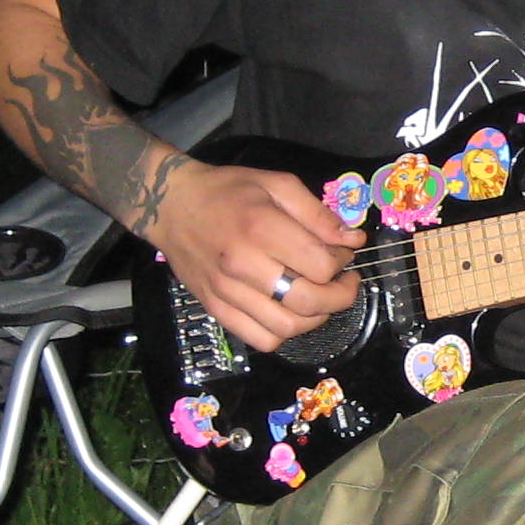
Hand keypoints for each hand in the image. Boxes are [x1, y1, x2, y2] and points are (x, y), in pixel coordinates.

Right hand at [143, 160, 362, 354]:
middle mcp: (243, 265)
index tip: (343, 253)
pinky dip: (284, 333)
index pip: (320, 266)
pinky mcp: (215, 309)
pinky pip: (260, 339)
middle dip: (341, 296)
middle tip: (345, 282)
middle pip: (309, 302)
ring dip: (316, 317)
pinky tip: (289, 312)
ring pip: (287, 327)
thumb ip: (318, 214)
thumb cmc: (227, 190)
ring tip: (319, 298)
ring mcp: (227, 292)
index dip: (342, 263)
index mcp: (261, 228)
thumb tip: (353, 241)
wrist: (171, 206)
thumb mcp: (277, 184)